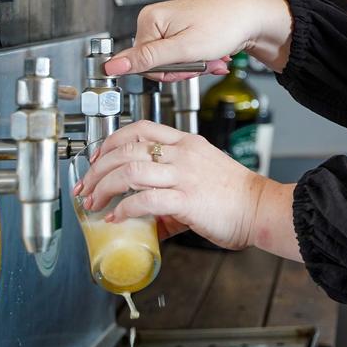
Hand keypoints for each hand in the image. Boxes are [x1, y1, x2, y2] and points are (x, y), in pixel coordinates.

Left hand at [74, 121, 267, 248]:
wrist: (259, 208)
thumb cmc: (235, 195)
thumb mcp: (203, 175)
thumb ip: (172, 185)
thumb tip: (143, 211)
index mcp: (187, 144)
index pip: (141, 128)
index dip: (111, 141)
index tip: (98, 158)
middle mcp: (183, 154)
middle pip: (127, 148)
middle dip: (98, 168)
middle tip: (87, 186)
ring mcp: (184, 175)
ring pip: (130, 170)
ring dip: (104, 187)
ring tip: (94, 202)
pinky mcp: (186, 199)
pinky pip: (145, 200)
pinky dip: (124, 209)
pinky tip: (117, 217)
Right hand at [103, 0, 293, 78]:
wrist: (253, 19)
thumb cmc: (224, 26)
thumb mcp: (183, 49)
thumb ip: (146, 59)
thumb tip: (111, 66)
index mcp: (150, 20)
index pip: (141, 63)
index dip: (168, 72)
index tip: (188, 66)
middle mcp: (157, 20)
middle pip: (157, 64)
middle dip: (184, 69)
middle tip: (203, 61)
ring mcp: (171, 26)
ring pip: (173, 63)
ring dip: (196, 65)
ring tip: (212, 57)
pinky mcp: (184, 32)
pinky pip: (184, 57)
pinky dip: (201, 60)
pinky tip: (214, 56)